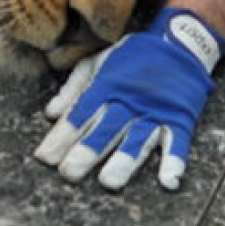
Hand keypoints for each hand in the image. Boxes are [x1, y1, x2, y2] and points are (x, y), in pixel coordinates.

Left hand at [34, 7, 224, 191]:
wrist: (177, 43)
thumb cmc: (130, 57)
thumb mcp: (96, 62)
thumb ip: (72, 88)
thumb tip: (50, 114)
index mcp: (106, 85)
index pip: (80, 113)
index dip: (62, 135)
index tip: (44, 157)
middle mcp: (129, 100)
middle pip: (106, 128)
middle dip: (87, 151)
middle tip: (69, 173)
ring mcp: (156, 111)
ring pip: (138, 139)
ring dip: (125, 161)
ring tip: (108, 182)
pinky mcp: (180, 119)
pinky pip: (178, 143)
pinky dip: (175, 162)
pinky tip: (168, 182)